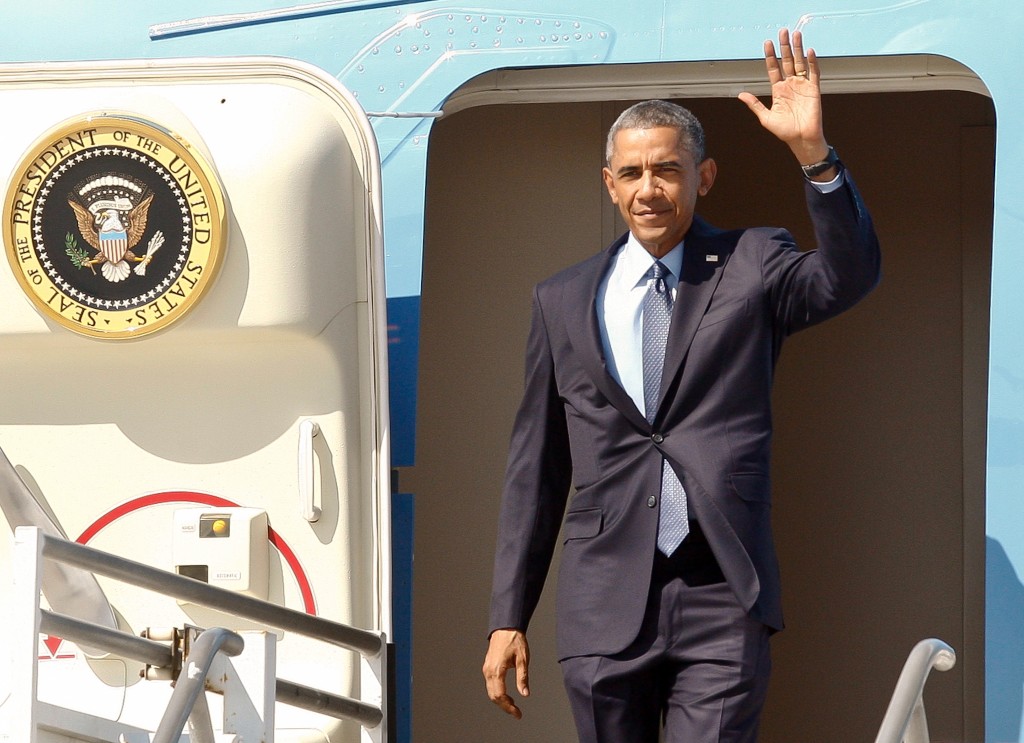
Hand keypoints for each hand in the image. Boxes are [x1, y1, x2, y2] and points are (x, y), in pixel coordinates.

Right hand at [482, 629, 529, 718]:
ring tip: (513, 704)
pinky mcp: (487, 666)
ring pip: (491, 691)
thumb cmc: (515, 640)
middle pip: (493, 696)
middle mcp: (488, 671)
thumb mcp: (523, 660)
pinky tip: (507, 694)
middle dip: (504, 706)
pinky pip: (490, 684)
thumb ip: (522, 678)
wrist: (506, 626)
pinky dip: (498, 692)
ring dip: (501, 700)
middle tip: (516, 712)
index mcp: (497, 670)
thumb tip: (525, 694)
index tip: (518, 714)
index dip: (509, 707)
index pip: (500, 696)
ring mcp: (486, 668)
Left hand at [738, 28, 829, 166]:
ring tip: (796, 34)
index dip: (770, 56)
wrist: (801, 140)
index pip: (773, 68)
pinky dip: (812, 62)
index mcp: (778, 90)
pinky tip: (809, 51)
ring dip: (798, 49)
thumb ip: (754, 104)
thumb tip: (741, 94)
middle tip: (783, 31)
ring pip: (800, 62)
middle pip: (787, 61)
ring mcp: (802, 85)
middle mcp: (790, 84)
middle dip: (784, 46)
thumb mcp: (765, 117)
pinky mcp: (814, 89)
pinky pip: (813, 73)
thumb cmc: (784, 131)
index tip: (767, 43)